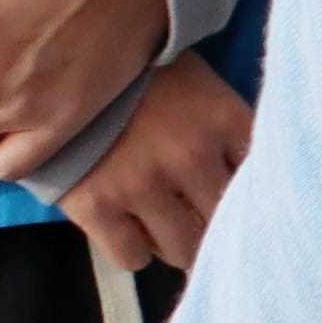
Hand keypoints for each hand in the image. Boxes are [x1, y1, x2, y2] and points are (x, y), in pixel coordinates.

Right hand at [57, 55, 248, 271]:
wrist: (57, 65)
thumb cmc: (138, 77)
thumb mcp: (199, 86)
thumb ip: (230, 130)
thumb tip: (257, 182)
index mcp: (224, 120)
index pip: (264, 181)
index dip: (253, 199)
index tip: (242, 205)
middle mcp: (190, 156)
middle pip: (226, 222)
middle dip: (216, 226)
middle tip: (200, 219)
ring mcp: (142, 183)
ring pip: (184, 249)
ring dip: (179, 243)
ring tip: (165, 223)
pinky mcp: (96, 206)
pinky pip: (132, 257)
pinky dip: (136, 250)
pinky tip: (132, 229)